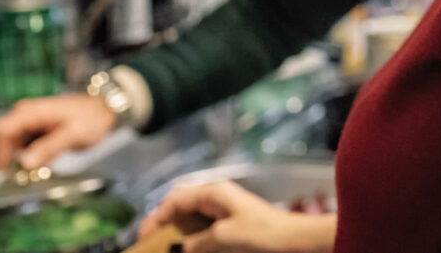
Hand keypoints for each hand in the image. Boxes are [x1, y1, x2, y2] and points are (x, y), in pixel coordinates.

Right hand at [0, 94, 118, 169]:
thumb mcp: (73, 134)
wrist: (106, 110)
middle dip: (10, 160)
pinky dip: (30, 159)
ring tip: (37, 172)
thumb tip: (25, 163)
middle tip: (23, 177)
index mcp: (31, 112)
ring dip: (20, 161)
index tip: (7, 172)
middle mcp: (26, 116)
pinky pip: (24, 148)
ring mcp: (30, 124)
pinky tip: (44, 165)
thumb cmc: (92, 118)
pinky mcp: (36, 132)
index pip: (1, 131)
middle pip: (4, 140)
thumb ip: (49, 147)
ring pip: (13, 146)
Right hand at [138, 181, 335, 252]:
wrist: (296, 239)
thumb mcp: (225, 237)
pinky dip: (192, 238)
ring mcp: (225, 210)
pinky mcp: (231, 224)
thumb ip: (197, 242)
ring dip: (177, 231)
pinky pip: (203, 227)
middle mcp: (218, 198)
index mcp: (215, 193)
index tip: (145, 237)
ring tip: (166, 247)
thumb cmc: (266, 233)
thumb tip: (178, 248)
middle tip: (152, 242)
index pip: (175, 198)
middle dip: (164, 221)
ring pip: (191, 217)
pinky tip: (188, 248)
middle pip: (181, 204)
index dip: (156, 216)